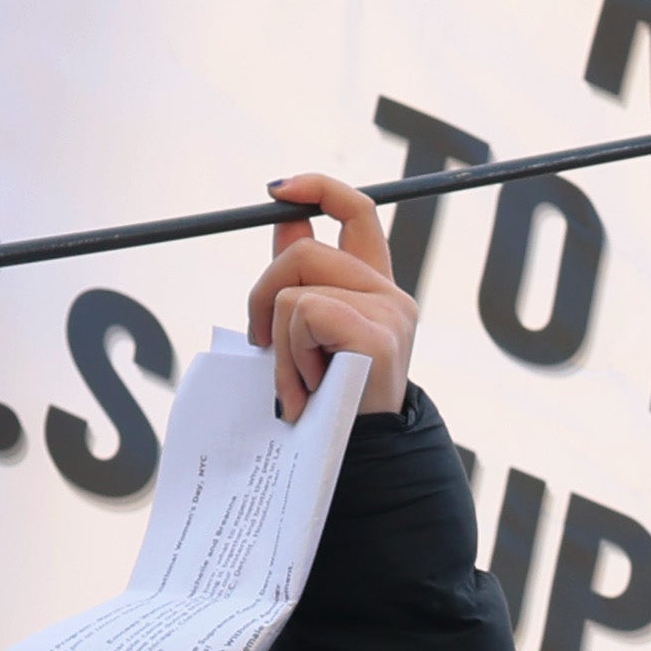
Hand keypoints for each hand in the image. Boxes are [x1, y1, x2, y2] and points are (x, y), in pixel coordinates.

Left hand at [253, 168, 423, 420]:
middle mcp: (390, 296)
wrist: (360, 461)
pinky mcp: (378, 335)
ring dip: (277, 344)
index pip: (357, 211)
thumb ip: (300, 279)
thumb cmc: (328, 406)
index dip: (317, 188)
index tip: (276, 191)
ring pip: (294, 292)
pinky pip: (303, 315)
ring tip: (294, 385)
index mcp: (376, 290)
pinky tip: (307, 389)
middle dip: (261, 295)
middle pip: (303, 252)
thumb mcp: (308, 337)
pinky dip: (290, 355)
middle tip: (260, 344)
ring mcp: (389, 314)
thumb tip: (284, 218)